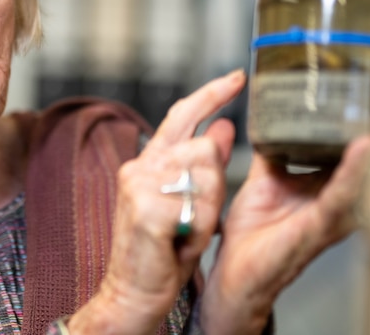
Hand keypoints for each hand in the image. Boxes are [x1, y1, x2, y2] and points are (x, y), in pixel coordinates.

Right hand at [67, 70, 246, 334]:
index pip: (182, 115)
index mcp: (149, 161)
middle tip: (196, 215)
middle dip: (213, 180)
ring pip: (204, 172)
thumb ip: (203, 163)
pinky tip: (179, 240)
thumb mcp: (190, 201)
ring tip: (186, 231)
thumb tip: (223, 126)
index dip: (211, 94)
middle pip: (201, 146)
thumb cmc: (161, 252)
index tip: (237, 77)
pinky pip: (198, 204)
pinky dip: (198, 226)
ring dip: (207, 207)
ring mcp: (140, 185)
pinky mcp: (148, 209)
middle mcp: (140, 166)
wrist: (132, 293)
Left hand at [200, 115, 369, 334]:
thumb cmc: (254, 229)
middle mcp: (338, 202)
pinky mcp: (320, 224)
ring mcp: (333, 214)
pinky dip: (353, 170)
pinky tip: (364, 148)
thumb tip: (271, 122)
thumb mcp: (265, 179)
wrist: (237, 264)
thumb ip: (273, 153)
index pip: (363, 160)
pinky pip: (340, 194)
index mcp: (328, 189)